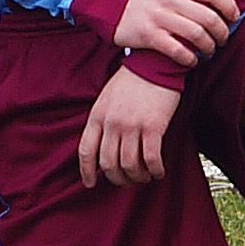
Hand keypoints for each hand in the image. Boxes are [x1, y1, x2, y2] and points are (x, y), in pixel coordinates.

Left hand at [78, 69, 183, 188]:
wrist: (155, 62)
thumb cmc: (133, 80)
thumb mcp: (107, 98)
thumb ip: (103, 121)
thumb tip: (103, 148)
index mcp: (97, 116)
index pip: (86, 151)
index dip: (87, 172)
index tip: (91, 183)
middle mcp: (112, 123)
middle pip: (108, 163)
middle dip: (117, 178)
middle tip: (126, 180)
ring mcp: (131, 125)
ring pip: (129, 165)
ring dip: (137, 177)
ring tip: (144, 176)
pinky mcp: (153, 126)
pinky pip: (151, 159)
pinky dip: (155, 170)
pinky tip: (158, 172)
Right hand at [108, 0, 237, 63]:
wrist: (109, 5)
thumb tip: (220, 6)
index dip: (229, 6)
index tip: (234, 18)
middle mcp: (170, 0)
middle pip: (209, 17)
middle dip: (222, 33)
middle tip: (222, 41)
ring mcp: (158, 17)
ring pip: (196, 35)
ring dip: (208, 47)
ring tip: (208, 52)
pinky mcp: (148, 35)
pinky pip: (177, 50)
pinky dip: (190, 58)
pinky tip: (192, 61)